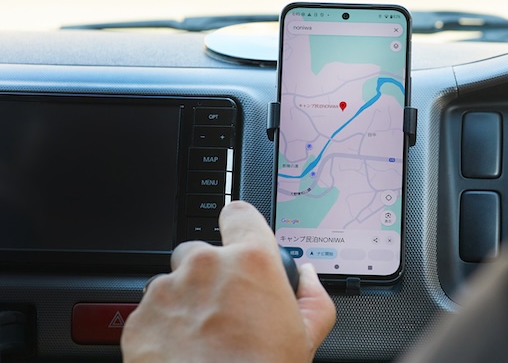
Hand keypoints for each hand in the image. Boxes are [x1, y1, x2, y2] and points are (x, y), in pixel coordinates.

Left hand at [121, 201, 335, 361]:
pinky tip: (182, 352)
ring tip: (201, 337)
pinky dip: (162, 327)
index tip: (238, 240)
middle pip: (200, 251)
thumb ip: (312, 296)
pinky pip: (150, 313)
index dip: (239, 226)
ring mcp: (167, 292)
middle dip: (208, 273)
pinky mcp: (139, 320)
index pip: (238, 213)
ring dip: (184, 301)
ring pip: (172, 283)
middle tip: (223, 308)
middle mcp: (205, 267)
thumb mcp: (306, 336)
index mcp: (250, 261)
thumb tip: (307, 277)